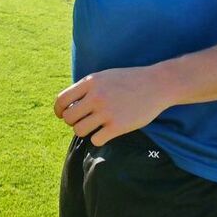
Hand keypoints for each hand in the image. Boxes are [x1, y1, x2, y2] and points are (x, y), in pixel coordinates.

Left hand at [53, 66, 171, 145]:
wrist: (157, 84)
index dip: (59, 110)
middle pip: (68, 118)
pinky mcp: (118, 126)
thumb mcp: (105, 77)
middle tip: (84, 121)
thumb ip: (87, 88)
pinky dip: (98, 139)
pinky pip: (95, 140)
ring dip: (84, 131)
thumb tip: (68, 106)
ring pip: (79, 130)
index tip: (62, 115)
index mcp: (90, 82)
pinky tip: (107, 133)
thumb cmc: (130, 81)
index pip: (61, 100)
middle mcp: (96, 96)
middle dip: (73, 122)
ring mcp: (106, 112)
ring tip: (95, 127)